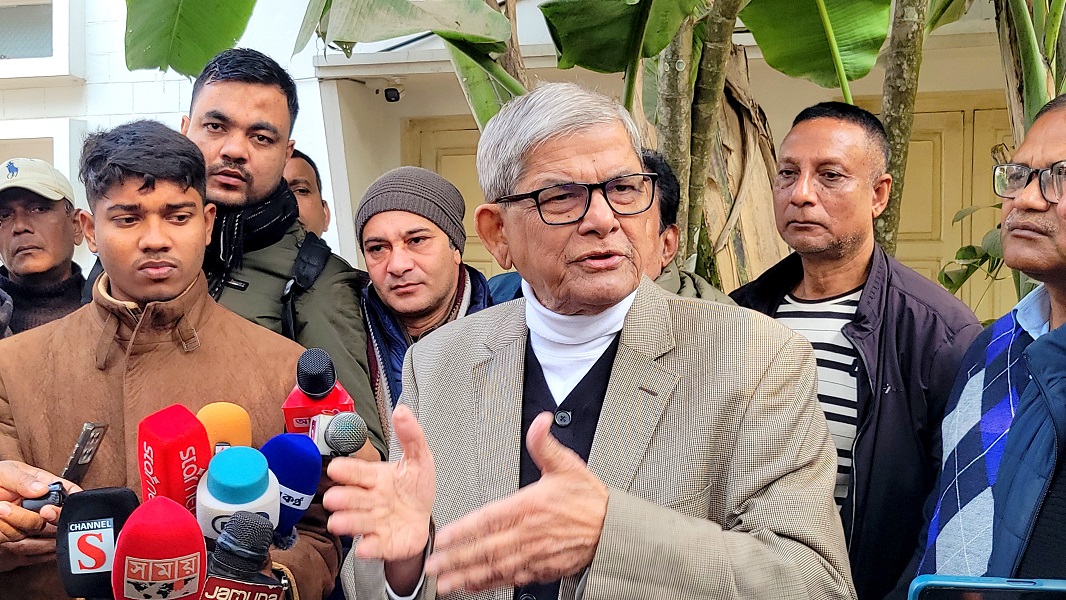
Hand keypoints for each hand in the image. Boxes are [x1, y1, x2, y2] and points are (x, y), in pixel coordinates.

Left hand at [0, 461, 80, 571]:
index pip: (67, 491)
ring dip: (18, 518)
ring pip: (36, 526)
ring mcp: (25, 519)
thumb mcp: (6, 472)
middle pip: (57, 514)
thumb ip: (24, 479)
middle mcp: (37, 504)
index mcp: (42, 485)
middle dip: (54, 514)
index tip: (72, 500)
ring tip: (2, 506)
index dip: (74, 496)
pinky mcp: (13, 532)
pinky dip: (6, 526)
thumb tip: (43, 488)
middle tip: (45, 510)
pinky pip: (16, 534)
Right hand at [324, 405, 434, 561]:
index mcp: (376, 478)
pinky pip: (374, 546)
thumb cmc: (414, 489)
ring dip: (348, 522)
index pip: (359, 472)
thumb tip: (402, 410)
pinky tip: (364, 547)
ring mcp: (375, 522)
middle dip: (343, 498)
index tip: (335, 468)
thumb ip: (410, 435)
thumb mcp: (419, 458)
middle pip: (354, 498)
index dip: (347, 471)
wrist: (422, 519)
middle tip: (333, 498)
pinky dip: (369, 547)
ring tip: (338, 522)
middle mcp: (371, 500)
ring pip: (359, 522)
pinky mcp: (383, 543)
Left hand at [426, 412, 607, 594]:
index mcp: (529, 507)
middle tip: (433, 566)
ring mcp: (534, 555)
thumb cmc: (589, 500)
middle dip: (456, 559)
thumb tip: (539, 422)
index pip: (489, 519)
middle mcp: (528, 534)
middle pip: (486, 549)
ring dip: (468, 577)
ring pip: (495, 568)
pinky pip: (511, 579)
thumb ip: (545, 445)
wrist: (613, 530)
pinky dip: (490, 584)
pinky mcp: (541, 570)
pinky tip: (474, 587)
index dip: (464, 529)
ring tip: (446, 583)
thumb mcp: (567, 466)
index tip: (443, 536)